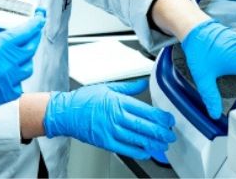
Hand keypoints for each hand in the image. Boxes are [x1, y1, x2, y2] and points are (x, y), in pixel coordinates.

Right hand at [0, 0, 45, 120]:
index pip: (26, 31)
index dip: (36, 21)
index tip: (39, 16)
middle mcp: (5, 65)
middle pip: (31, 48)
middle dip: (34, 36)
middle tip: (32, 28)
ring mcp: (4, 83)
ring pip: (27, 68)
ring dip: (27, 57)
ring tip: (20, 51)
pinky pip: (17, 86)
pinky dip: (17, 78)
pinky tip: (9, 74)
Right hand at [44, 79, 176, 162]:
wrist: (65, 113)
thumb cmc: (84, 100)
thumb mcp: (107, 87)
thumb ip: (128, 87)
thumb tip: (143, 83)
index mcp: (118, 101)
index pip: (146, 110)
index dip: (161, 117)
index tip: (169, 120)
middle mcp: (116, 117)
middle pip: (145, 126)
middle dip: (161, 132)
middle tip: (170, 135)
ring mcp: (111, 131)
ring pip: (138, 139)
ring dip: (153, 143)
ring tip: (163, 144)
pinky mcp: (106, 142)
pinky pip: (127, 149)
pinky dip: (139, 151)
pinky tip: (147, 151)